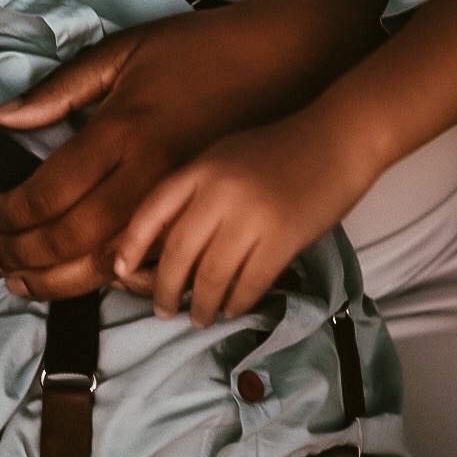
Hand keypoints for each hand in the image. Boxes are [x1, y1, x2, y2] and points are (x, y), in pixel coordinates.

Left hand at [0, 0, 385, 299]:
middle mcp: (149, 171)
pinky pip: (156, 266)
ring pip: (112, 264)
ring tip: (25, 283)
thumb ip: (61, 90)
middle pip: (74, 237)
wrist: (286, 61)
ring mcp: (183, 201)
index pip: (50, 191)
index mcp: (122, 128)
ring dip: (60, 280)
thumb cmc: (201, 49)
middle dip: (25, 257)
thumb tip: (3, 118)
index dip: (11, 217)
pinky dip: (116, 283)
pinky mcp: (209, 217)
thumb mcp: (125, 52)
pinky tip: (88, 282)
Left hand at [113, 107, 374, 324]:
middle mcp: (219, 192)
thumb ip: (195, 190)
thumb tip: (165, 241)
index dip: (131, 244)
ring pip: (212, 277)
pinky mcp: (283, 240)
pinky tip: (232, 308)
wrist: (336, 139)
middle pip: (178, 253)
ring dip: (202, 305)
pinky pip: (250, 284)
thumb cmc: (277, 149)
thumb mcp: (224, 158)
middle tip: (163, 310)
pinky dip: (237, 303)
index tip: (120, 271)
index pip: (151, 211)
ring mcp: (251, 217)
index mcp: (200, 168)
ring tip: (199, 317)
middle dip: (165, 289)